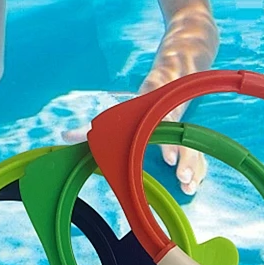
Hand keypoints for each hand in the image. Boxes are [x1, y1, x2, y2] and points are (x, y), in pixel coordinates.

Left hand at [61, 98, 206, 196]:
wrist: (170, 78)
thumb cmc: (137, 103)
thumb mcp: (115, 111)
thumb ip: (90, 127)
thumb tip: (64, 136)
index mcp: (153, 111)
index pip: (161, 124)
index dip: (166, 142)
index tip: (168, 158)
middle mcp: (171, 119)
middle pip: (182, 138)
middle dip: (184, 157)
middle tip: (180, 176)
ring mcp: (183, 129)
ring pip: (193, 146)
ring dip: (193, 166)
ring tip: (188, 186)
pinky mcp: (189, 138)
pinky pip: (198, 153)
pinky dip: (198, 168)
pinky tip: (193, 185)